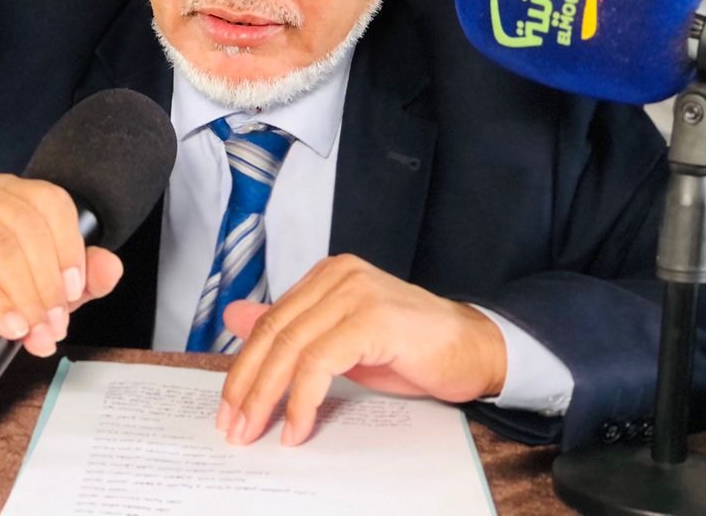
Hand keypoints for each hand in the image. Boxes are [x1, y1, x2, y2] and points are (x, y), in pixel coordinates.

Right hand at [0, 169, 123, 369]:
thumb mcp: (37, 291)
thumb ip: (79, 280)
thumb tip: (111, 268)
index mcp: (5, 190)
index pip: (51, 202)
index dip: (69, 249)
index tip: (74, 295)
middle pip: (28, 226)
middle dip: (47, 283)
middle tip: (52, 325)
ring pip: (0, 245)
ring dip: (23, 296)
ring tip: (32, 332)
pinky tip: (6, 325)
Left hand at [216, 254, 505, 446]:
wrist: (475, 350)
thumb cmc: (412, 348)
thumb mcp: (342, 342)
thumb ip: (294, 330)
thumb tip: (234, 317)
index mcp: (327, 275)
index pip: (270, 321)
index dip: (244, 366)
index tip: (229, 407)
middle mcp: (338, 275)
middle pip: (274, 333)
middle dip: (247, 385)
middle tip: (233, 426)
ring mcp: (355, 292)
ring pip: (291, 348)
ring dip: (267, 397)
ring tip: (255, 431)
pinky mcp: (372, 318)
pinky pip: (320, 363)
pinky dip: (303, 400)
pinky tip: (298, 427)